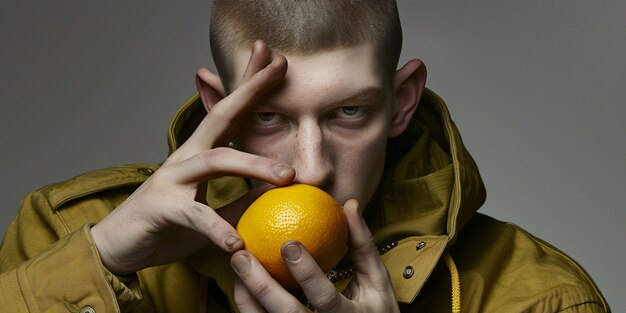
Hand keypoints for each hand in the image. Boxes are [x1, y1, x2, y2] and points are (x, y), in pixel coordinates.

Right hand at [91, 41, 293, 274]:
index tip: (277, 60)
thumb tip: (280, 195)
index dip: (251, 86)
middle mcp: (186, 158)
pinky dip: (218, 229)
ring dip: (253, 165)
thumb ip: (242, 200)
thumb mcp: (213, 211)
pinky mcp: (161, 207)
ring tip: (287, 176)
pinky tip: (237, 243)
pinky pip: (195, 216)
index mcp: (199, 154)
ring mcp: (171, 179)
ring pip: (215, 161)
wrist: (116, 247)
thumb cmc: (167, 225)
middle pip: (221, 116)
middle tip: (281, 65)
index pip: (230, 113)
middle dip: (250, 89)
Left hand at [231, 199, 399, 312]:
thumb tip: (349, 204)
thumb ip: (362, 245)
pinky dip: (250, 308)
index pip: (324, 297)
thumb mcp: (377, 282)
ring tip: (235, 266)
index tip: (289, 244)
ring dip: (248, 297)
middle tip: (242, 256)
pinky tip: (241, 285)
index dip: (306, 273)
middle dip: (261, 285)